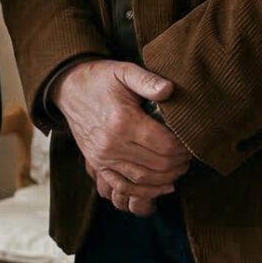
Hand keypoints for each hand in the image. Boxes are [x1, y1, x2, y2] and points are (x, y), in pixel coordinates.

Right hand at [52, 59, 192, 215]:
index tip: (193, 140)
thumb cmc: (101, 79)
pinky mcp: (97, 164)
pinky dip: (145, 191)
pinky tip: (162, 186)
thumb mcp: (124, 71)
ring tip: (180, 167)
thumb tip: (169, 89)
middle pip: (158, 164)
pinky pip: (124, 186)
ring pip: (144, 179)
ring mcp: (102, 157)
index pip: (165, 144)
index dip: (184, 146)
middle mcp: (111, 144)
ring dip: (168, 177)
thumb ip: (148, 80)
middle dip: (180, 162)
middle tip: (190, 155)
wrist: (68, 89)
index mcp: (122, 121)